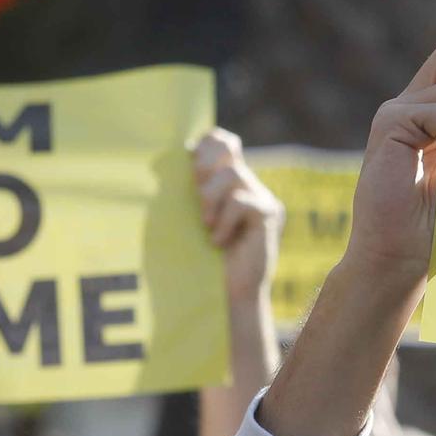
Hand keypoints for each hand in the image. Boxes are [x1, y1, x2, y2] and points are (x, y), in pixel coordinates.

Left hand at [194, 129, 284, 304]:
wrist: (227, 295)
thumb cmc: (201, 260)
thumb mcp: (188, 218)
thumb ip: (187, 191)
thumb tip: (166, 161)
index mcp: (229, 183)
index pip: (222, 141)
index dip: (205, 145)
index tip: (190, 170)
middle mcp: (248, 185)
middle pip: (227, 147)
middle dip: (203, 168)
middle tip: (197, 197)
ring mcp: (262, 198)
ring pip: (231, 174)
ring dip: (210, 199)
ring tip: (206, 226)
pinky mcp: (269, 215)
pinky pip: (241, 202)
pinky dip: (224, 221)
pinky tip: (219, 242)